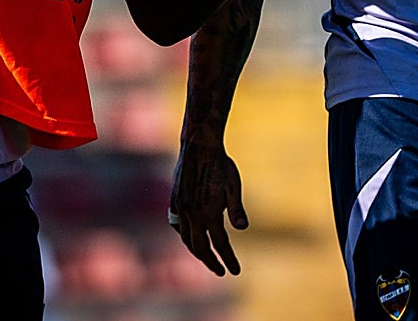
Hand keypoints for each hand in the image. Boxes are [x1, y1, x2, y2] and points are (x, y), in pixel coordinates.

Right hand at [169, 138, 247, 275]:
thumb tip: (243, 228)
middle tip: (221, 271)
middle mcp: (192, 214)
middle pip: (201, 247)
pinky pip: (177, 225)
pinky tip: (190, 236)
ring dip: (197, 251)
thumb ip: (236, 208)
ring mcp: (180, 208)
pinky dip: (184, 235)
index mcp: (208, 212)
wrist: (198, 145)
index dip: (228, 259)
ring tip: (207, 258)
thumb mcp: (233, 185)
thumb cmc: (220, 164)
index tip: (235, 271)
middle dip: (212, 262)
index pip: (220, 244)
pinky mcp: (174, 200)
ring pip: (186, 238)